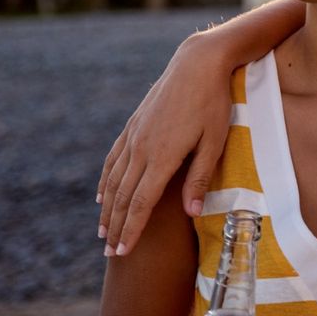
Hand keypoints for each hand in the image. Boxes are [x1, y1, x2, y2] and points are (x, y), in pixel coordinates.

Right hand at [97, 32, 233, 256]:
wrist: (198, 63)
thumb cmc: (214, 103)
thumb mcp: (215, 141)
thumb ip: (200, 177)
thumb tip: (192, 212)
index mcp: (162, 156)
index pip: (142, 203)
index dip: (132, 229)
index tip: (124, 251)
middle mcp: (142, 148)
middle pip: (123, 197)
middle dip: (116, 227)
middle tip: (110, 253)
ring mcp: (134, 135)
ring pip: (114, 180)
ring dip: (107, 208)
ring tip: (103, 231)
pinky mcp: (133, 125)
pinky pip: (113, 159)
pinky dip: (105, 180)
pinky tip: (101, 195)